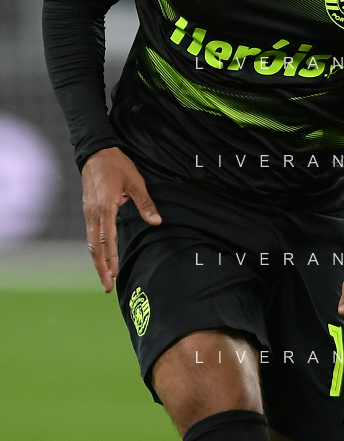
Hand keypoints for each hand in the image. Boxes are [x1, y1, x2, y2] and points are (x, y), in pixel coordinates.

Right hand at [82, 147, 160, 291]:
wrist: (96, 153)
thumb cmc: (118, 166)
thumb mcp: (136, 183)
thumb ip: (146, 204)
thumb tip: (157, 222)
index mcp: (106, 207)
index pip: (108, 239)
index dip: (111, 258)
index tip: (115, 273)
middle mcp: (94, 213)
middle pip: (95, 247)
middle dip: (100, 268)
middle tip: (107, 287)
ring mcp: (89, 213)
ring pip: (91, 243)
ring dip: (97, 262)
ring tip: (104, 278)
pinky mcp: (88, 211)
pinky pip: (91, 235)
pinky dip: (95, 250)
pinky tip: (101, 259)